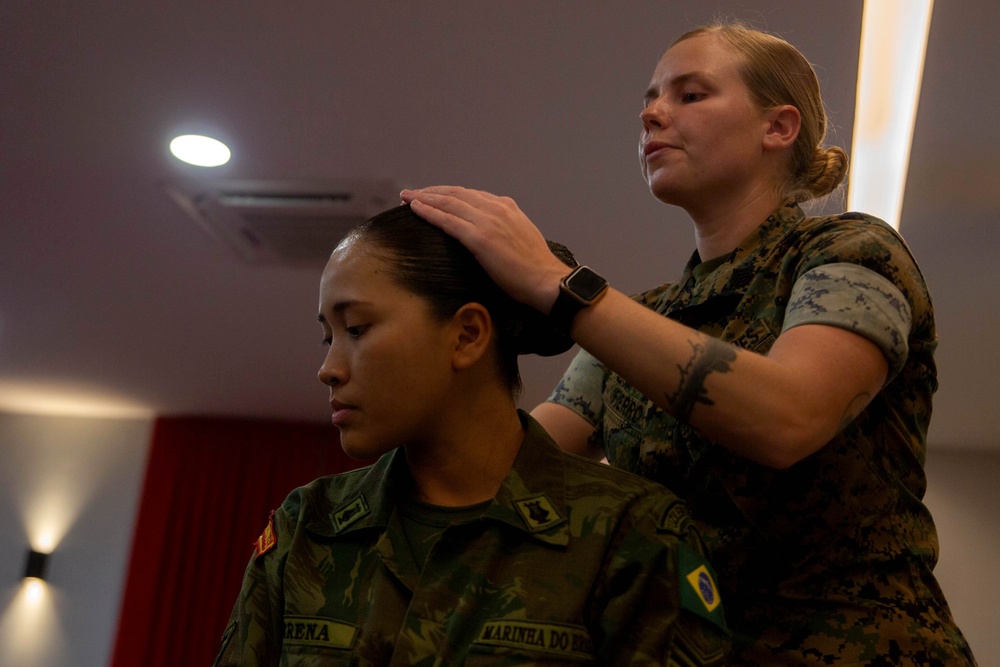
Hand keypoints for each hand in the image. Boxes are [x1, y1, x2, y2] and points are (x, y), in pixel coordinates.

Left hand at [400, 186, 570, 313]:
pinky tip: (415, 208)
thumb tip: (491, 232)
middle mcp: (496, 208)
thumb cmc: (535, 267)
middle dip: (431, 191)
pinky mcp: (480, 238)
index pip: (470, 194)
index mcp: (506, 207)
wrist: (546, 280)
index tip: (431, 195)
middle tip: (411, 193)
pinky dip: (429, 212)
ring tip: (407, 198)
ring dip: (424, 198)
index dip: (447, 193)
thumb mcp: (521, 236)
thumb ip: (505, 227)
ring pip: (448, 202)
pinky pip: (448, 220)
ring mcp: (487, 221)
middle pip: (455, 193)